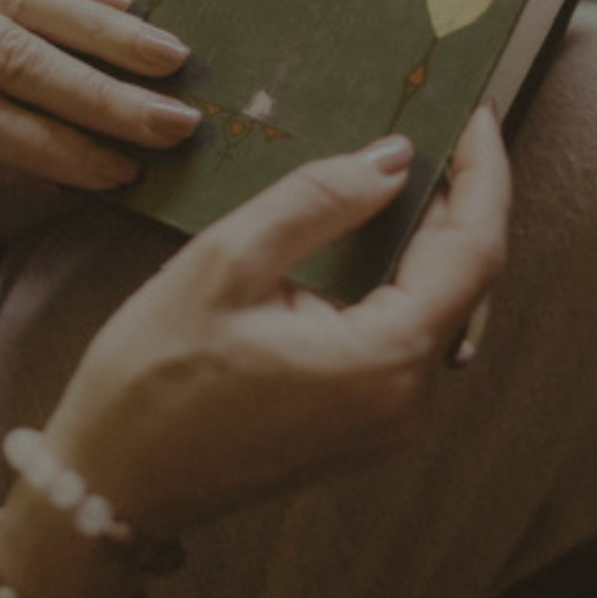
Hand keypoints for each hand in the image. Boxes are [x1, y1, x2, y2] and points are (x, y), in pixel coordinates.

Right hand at [0, 106, 510, 597]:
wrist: (113, 485)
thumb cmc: (153, 379)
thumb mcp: (226, 264)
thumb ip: (318, 202)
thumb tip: (393, 159)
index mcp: (384, 362)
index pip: (475, 250)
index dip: (483, 173)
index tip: (475, 112)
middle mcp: (406, 399)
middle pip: (466, 276)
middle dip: (458, 194)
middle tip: (437, 121)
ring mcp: (389, 417)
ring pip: (439, 301)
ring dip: (431, 230)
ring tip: (413, 160)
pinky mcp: (365, 420)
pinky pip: (408, 328)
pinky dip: (403, 269)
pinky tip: (377, 226)